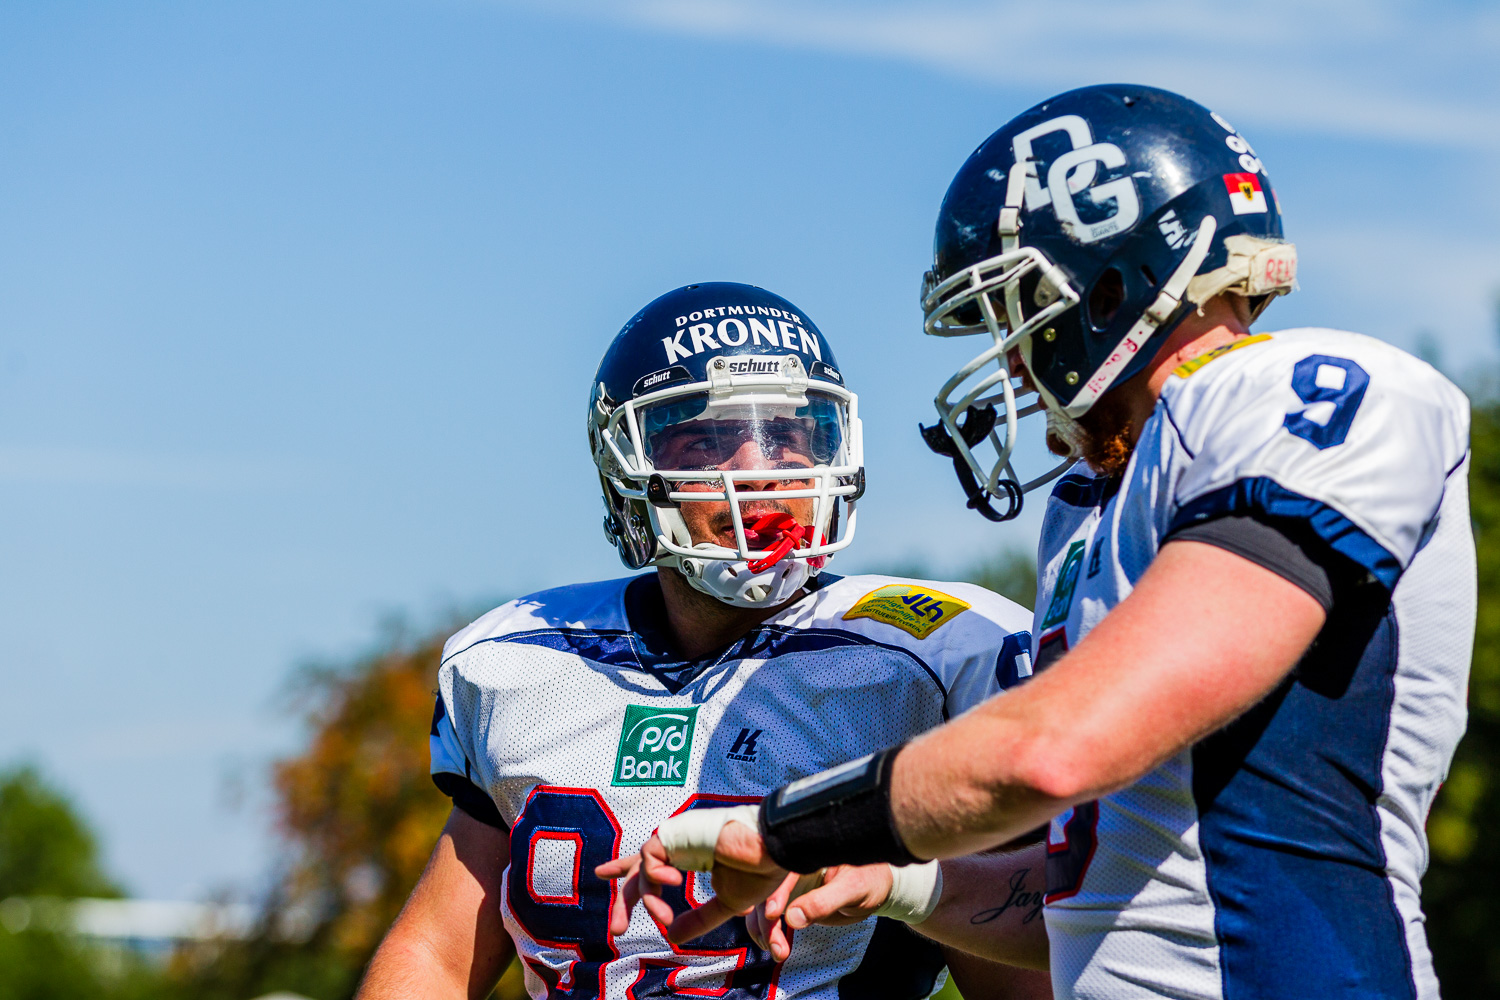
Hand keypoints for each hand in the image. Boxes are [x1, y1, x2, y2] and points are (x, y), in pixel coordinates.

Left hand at [595, 818, 784, 942]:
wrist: (775, 851)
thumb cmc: (760, 870)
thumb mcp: (726, 905)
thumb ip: (698, 919)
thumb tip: (671, 937)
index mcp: (689, 856)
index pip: (651, 862)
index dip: (626, 868)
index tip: (603, 873)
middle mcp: (679, 845)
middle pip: (638, 870)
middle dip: (625, 900)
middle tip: (617, 930)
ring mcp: (677, 837)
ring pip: (641, 868)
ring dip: (648, 899)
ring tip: (663, 916)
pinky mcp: (677, 832)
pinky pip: (650, 858)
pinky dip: (654, 877)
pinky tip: (673, 884)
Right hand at [748, 864, 895, 960]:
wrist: (876, 888)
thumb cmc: (869, 880)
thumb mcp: (852, 889)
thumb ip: (824, 901)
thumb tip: (792, 917)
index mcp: (805, 852)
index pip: (780, 870)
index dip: (772, 891)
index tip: (772, 914)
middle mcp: (790, 865)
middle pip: (765, 889)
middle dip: (765, 920)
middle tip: (776, 945)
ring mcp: (788, 883)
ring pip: (763, 904)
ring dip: (764, 929)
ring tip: (778, 951)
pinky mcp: (789, 899)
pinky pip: (770, 914)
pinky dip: (767, 931)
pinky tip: (774, 945)